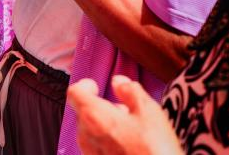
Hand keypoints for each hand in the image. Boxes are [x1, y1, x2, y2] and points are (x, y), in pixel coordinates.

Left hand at [67, 76, 182, 154]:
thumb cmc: (154, 150)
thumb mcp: (149, 112)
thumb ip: (130, 91)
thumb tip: (118, 82)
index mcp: (94, 116)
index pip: (74, 92)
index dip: (85, 85)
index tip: (96, 87)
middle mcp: (86, 137)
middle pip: (83, 113)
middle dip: (100, 108)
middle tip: (123, 110)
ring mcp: (90, 154)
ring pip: (90, 132)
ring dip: (104, 126)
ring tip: (129, 131)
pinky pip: (96, 149)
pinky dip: (108, 143)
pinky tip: (128, 147)